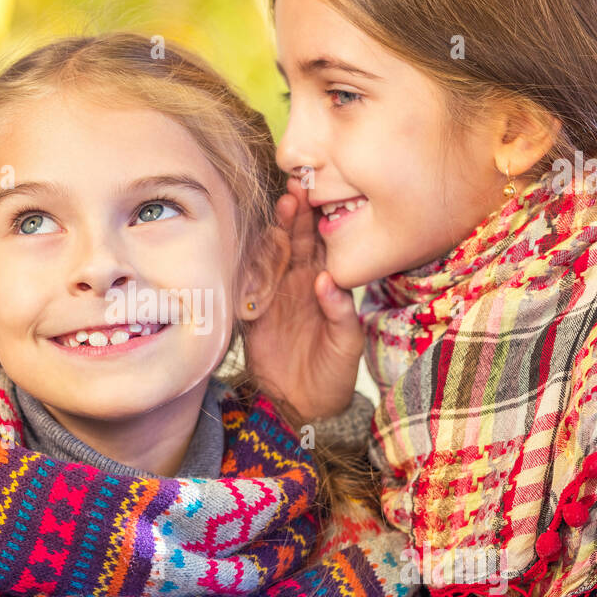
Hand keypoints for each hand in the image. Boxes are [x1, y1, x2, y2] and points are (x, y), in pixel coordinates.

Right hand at [245, 192, 365, 420]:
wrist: (306, 405)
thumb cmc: (334, 372)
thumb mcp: (346, 343)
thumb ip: (341, 312)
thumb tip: (328, 281)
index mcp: (325, 286)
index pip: (322, 246)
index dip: (319, 221)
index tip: (318, 198)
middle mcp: (299, 284)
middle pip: (296, 242)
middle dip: (296, 216)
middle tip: (295, 192)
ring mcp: (275, 296)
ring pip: (273, 257)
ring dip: (276, 233)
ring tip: (281, 208)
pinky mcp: (254, 313)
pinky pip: (250, 284)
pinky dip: (252, 266)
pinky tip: (255, 245)